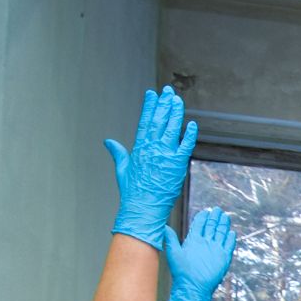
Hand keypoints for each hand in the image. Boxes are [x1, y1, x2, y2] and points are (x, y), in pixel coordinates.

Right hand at [104, 86, 196, 246]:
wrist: (143, 209)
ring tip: (178, 100)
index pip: (145, 122)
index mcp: (139, 148)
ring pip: (172, 129)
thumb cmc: (132, 192)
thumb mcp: (122, 169)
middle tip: (169, 91)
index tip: (152, 94)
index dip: (149, 106)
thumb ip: (118, 152)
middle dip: (164, 105)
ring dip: (175, 113)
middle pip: (159, 121)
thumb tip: (108, 141)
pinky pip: (185, 147)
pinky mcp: (177, 166)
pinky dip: (189, 135)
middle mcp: (152, 149)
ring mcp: (165, 156)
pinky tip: (192, 124)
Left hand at [163, 208, 235, 300]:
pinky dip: (230, 239)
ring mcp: (215, 250)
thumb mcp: (173, 252)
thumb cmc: (181, 272)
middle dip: (215, 218)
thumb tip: (163, 226)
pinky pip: (228, 246)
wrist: (193, 286)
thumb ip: (170, 238)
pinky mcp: (223, 258)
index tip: (205, 211)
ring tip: (225, 216)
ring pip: (220, 234)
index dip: (202, 218)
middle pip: (211, 227)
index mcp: (194, 241)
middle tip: (218, 209)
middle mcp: (205, 244)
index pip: (199, 225)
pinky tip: (231, 232)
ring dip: (223, 225)